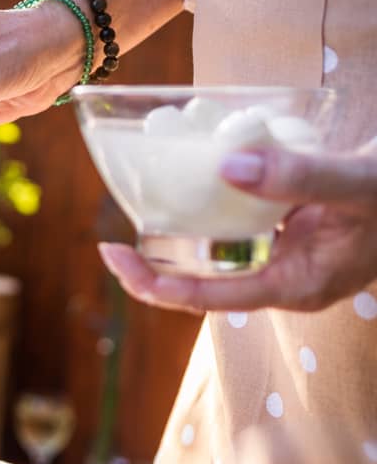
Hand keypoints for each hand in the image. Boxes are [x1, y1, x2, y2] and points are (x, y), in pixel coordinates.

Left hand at [99, 146, 376, 312]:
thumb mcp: (358, 185)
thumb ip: (300, 178)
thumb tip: (228, 165)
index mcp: (296, 285)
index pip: (210, 298)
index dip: (158, 284)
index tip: (116, 259)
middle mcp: (284, 276)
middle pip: (204, 280)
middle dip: (156, 263)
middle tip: (111, 239)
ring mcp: (286, 253)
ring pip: (218, 249)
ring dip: (180, 229)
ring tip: (140, 203)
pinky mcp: (290, 228)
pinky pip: (238, 221)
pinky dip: (213, 201)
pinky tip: (193, 174)